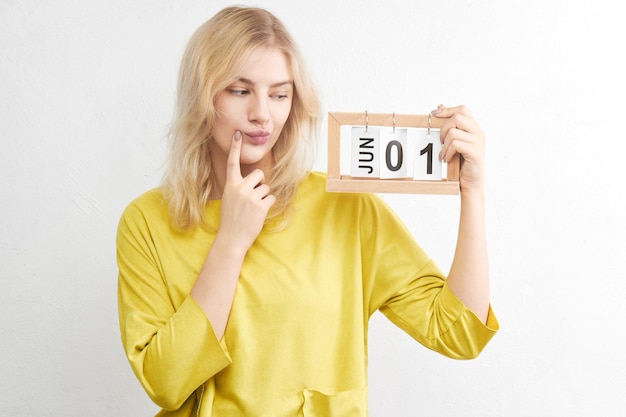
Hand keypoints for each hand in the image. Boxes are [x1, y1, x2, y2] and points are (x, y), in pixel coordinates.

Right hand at [218, 131, 275, 251]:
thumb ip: (238, 187)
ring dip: (264, 197)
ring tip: (254, 209)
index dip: (235, 148)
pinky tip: (259, 213)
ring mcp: (250, 197)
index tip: (238, 133)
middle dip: (260, 183)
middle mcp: (239, 188)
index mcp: (230, 185)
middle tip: (254, 196)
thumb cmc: (231, 219)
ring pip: (266, 188)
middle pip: (259, 174)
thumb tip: (256, 180)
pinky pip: (271, 199)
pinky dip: (268, 206)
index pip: (232, 163)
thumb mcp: (229, 199)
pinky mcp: (260, 206)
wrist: (231, 238)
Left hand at [432, 104, 484, 192]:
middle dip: (443, 129)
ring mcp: (478, 142)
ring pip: (453, 132)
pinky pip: (456, 144)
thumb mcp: (454, 142)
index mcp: (474, 128)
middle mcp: (479, 133)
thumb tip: (439, 107)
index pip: (463, 109)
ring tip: (444, 154)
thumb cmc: (462, 163)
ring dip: (444, 145)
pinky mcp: (475, 152)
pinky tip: (447, 159)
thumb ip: (450, 126)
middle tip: (441, 142)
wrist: (470, 182)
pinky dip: (447, 152)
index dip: (447, 110)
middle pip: (457, 117)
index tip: (434, 114)